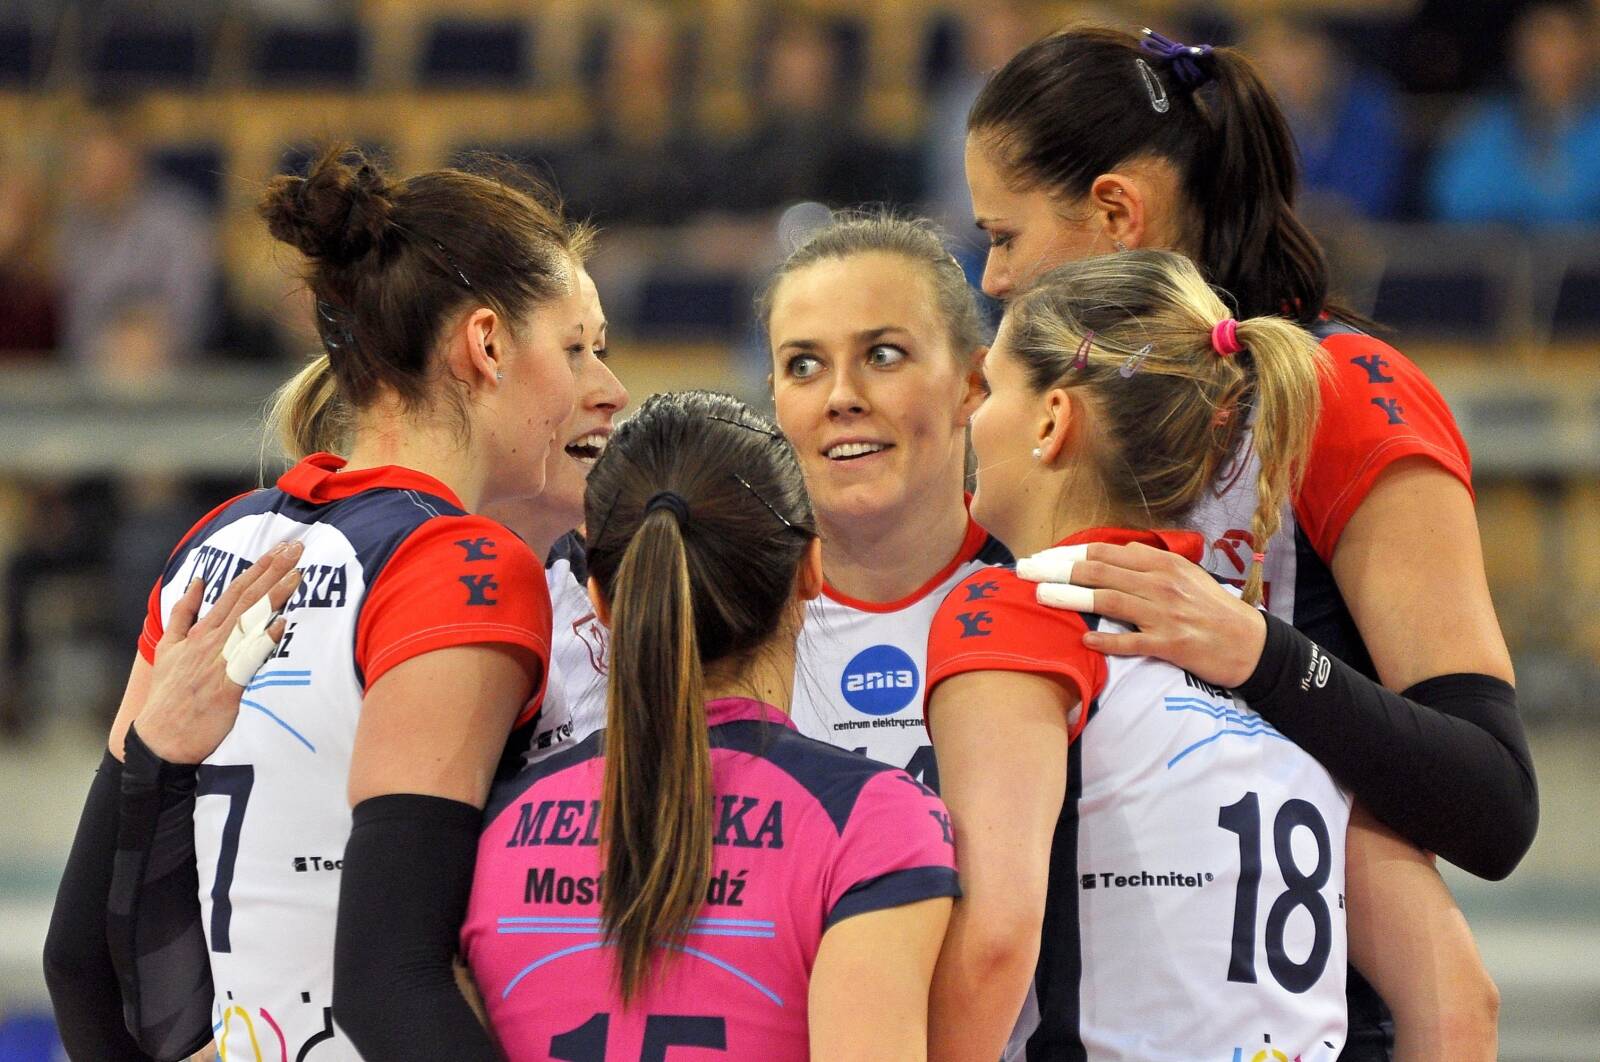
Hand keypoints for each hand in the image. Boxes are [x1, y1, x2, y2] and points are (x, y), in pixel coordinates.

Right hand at [137, 541, 302, 762]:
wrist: (160, 737)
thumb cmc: (168, 694)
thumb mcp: (167, 648)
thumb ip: (183, 613)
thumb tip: (197, 582)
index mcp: (201, 631)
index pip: (235, 592)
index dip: (260, 568)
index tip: (281, 549)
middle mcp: (211, 641)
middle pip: (246, 599)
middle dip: (273, 571)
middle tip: (296, 547)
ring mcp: (218, 662)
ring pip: (250, 623)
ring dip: (274, 597)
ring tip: (297, 574)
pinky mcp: (226, 687)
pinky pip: (248, 659)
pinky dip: (264, 640)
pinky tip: (281, 623)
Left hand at [1017, 541, 1266, 687]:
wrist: (1250, 643)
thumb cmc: (1212, 609)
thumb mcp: (1184, 575)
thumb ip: (1149, 563)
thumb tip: (1114, 552)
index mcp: (1162, 563)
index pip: (1106, 552)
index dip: (1069, 553)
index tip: (1041, 556)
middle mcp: (1160, 583)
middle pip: (1099, 571)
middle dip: (1057, 569)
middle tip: (1025, 570)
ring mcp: (1164, 613)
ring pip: (1107, 600)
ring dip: (1070, 598)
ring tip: (1041, 597)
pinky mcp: (1169, 643)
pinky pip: (1131, 641)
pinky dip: (1106, 640)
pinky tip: (1084, 640)